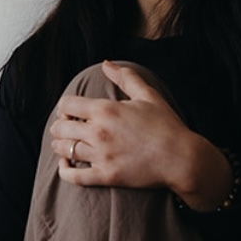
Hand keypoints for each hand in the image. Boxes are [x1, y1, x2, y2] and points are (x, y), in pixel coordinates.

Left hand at [49, 62, 233, 209]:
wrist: (180, 158)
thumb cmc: (166, 125)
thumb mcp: (148, 95)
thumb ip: (125, 76)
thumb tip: (106, 63)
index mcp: (106, 110)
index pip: (67, 105)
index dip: (64, 107)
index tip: (69, 111)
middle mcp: (99, 132)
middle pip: (60, 128)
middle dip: (60, 127)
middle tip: (65, 129)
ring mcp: (101, 156)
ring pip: (64, 150)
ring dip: (60, 147)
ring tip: (65, 146)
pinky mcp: (105, 176)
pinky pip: (73, 176)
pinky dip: (64, 170)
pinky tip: (66, 165)